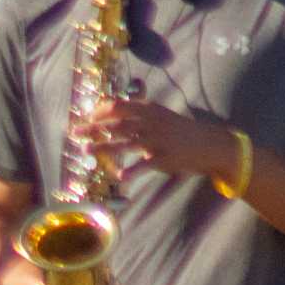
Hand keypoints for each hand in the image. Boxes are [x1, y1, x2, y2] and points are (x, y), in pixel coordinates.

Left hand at [79, 100, 237, 181]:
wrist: (210, 144)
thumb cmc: (178, 130)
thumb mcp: (160, 115)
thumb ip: (137, 113)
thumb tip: (107, 109)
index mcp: (150, 111)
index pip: (118, 107)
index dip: (99, 112)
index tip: (87, 118)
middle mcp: (152, 124)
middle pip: (116, 125)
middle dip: (93, 129)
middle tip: (75, 133)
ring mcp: (158, 141)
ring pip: (125, 144)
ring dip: (103, 148)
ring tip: (86, 151)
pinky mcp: (165, 159)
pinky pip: (144, 166)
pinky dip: (131, 172)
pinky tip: (119, 177)